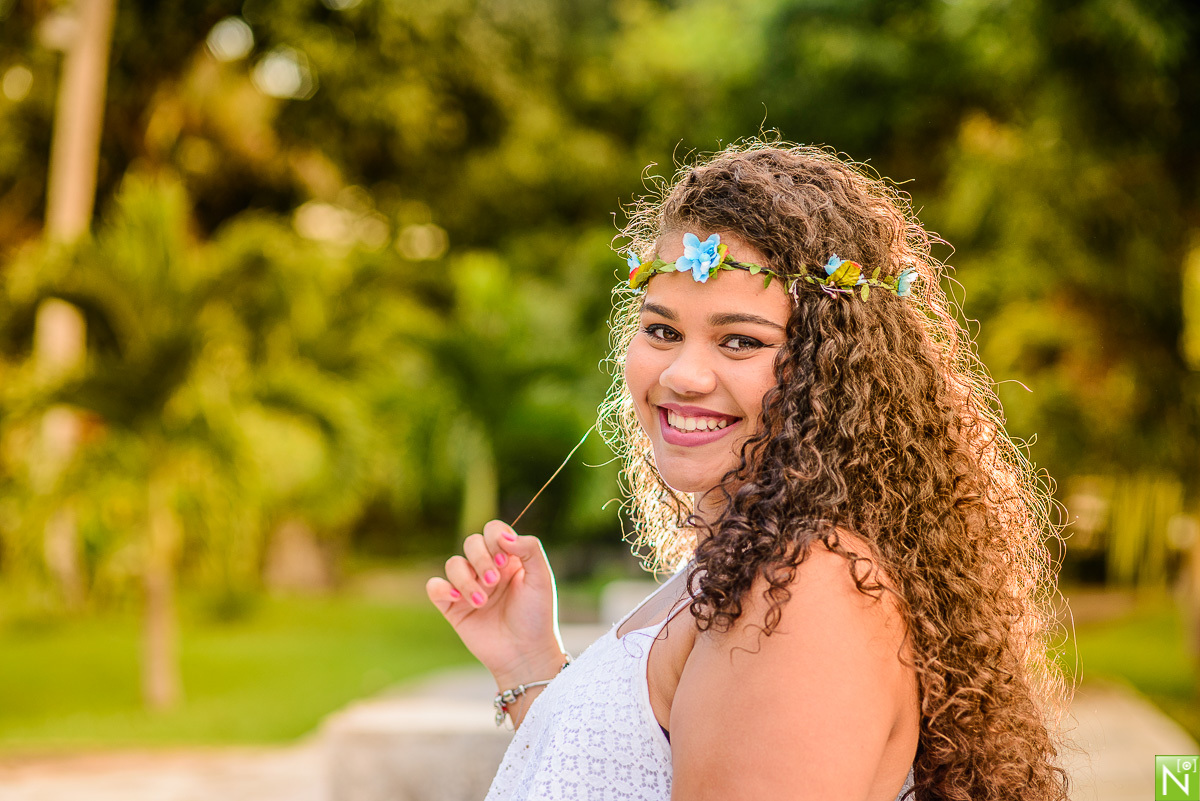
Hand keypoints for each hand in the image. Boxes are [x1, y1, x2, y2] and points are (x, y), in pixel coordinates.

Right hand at [425, 519, 565, 685]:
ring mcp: (469, 587)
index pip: (493, 531)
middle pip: (471, 543)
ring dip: (466, 579)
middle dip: (481, 559)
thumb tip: (504, 536)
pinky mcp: (452, 607)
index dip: (495, 539)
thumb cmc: (537, 617)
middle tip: (494, 582)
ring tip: (482, 602)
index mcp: (509, 558)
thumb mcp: (542, 579)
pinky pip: (434, 586)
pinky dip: (441, 588)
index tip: (505, 560)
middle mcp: (487, 569)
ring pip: (453, 564)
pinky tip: (457, 598)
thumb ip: (530, 549)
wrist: (525, 654)